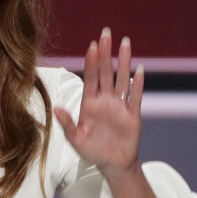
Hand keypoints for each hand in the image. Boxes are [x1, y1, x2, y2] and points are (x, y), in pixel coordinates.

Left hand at [53, 27, 144, 182]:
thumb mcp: (76, 139)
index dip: (91, 62)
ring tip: (125, 43)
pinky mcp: (132, 115)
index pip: (90, 78)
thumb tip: (56, 108)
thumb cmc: (92, 150)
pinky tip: (139, 70)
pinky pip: (135, 96)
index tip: (92, 45)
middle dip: (106, 53)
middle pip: (106, 72)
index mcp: (90, 103)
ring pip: (122, 79)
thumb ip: (67, 124)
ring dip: (124, 61)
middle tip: (106, 33)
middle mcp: (105, 100)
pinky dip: (138, 84)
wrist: (113, 163)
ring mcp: (119, 105)